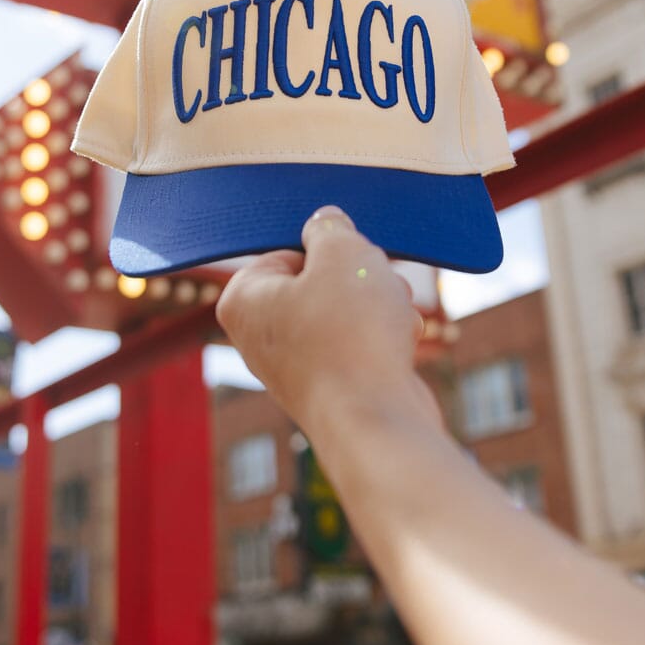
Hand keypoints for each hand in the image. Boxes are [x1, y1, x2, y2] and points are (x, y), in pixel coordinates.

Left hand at [216, 205, 440, 433]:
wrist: (377, 421)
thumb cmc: (351, 334)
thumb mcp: (343, 254)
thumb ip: (331, 229)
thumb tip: (325, 222)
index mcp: (243, 300)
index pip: (290, 250)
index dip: (330, 251)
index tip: (351, 262)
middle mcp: (259, 337)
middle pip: (319, 281)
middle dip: (358, 278)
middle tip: (378, 283)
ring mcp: (294, 367)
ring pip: (344, 311)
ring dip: (378, 303)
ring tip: (395, 313)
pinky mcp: (330, 389)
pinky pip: (358, 345)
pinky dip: (382, 337)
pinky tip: (401, 342)